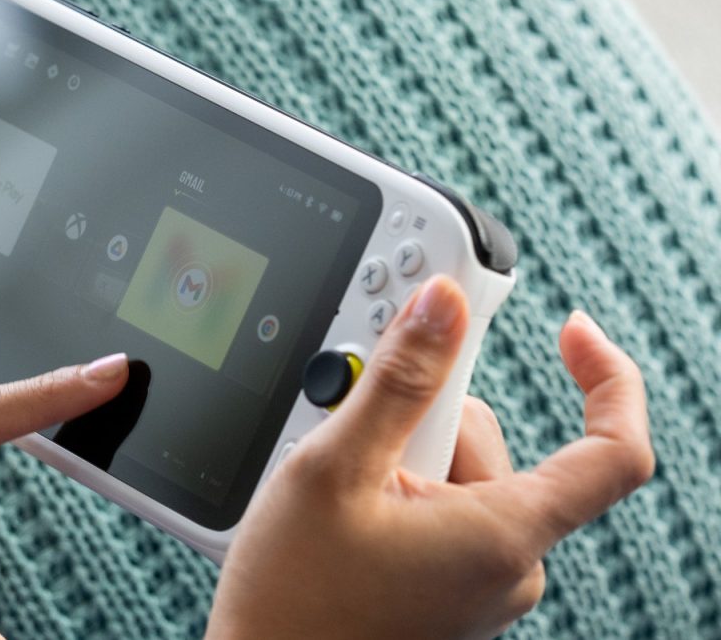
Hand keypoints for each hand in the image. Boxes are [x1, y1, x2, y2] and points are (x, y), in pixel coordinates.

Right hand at [207, 276, 653, 639]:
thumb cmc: (293, 597)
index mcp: (501, 537)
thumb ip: (396, 380)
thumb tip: (443, 307)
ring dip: (400, 455)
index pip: (613, 451)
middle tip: (359, 434)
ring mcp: (475, 580)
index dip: (606, 377)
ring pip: (459, 473)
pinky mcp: (446, 586)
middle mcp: (504, 565)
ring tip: (341, 487)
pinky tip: (350, 504)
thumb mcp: (335, 469)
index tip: (572, 333)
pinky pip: (441, 508)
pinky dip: (397, 487)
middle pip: (493, 444)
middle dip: (425, 419)